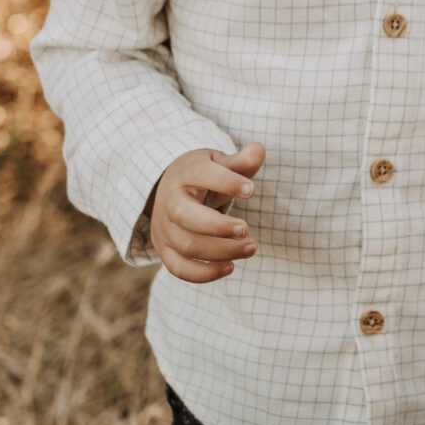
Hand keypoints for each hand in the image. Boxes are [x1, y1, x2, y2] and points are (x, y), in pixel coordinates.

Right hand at [149, 143, 263, 281]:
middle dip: (218, 226)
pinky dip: (204, 273)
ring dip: (221, 251)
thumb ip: (240, 162)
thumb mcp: (220, 163)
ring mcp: (165, 228)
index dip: (226, 182)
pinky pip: (179, 268)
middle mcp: (169, 200)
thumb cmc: (203, 176)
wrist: (170, 190)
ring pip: (187, 245)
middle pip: (187, 217)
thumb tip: (259, 150)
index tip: (252, 190)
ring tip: (251, 247)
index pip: (201, 175)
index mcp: (185, 173)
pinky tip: (230, 267)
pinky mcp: (165, 250)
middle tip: (247, 228)